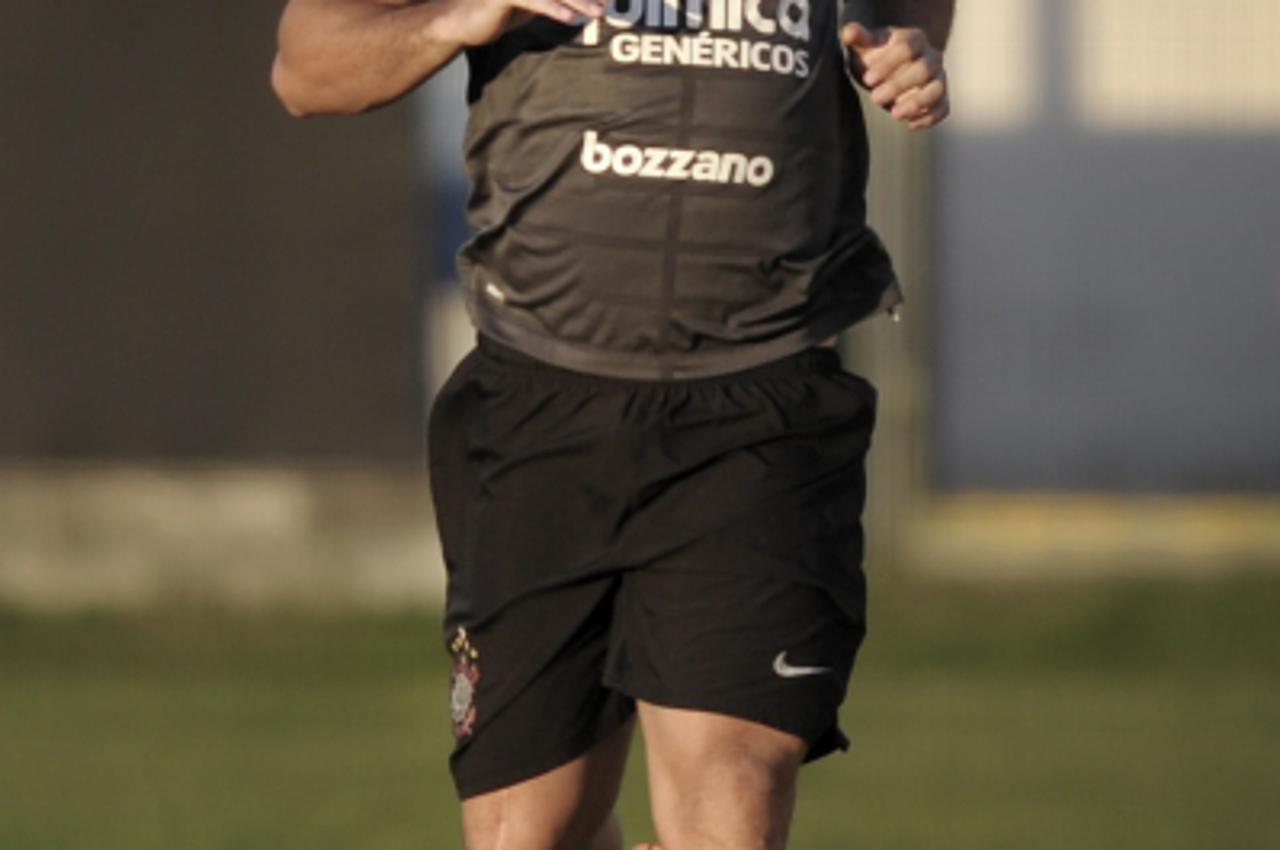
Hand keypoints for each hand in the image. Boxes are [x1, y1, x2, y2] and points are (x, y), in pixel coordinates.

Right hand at [439, 0, 604, 46]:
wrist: (460, 22)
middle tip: (611, 2)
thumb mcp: (530, 5)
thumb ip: (553, 0)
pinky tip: (570, 19)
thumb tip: (583, 5)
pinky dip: (554, 9)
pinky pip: (534, 1)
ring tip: (598, 13)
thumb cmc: (496, 12)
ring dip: (579, 1)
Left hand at [841, 23, 949, 130]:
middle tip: (875, 98)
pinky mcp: (941, 98)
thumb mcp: (866, 46)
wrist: (889, 72)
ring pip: (936, 89)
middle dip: (899, 85)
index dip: (888, 64)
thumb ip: (858, 37)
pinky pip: (943, 108)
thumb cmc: (876, 57)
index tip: (868, 80)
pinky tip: (910, 125)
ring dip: (917, 103)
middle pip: (923, 69)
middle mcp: (932, 57)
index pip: (906, 48)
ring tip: (895, 114)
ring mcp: (939, 78)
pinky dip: (929, 118)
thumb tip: (848, 32)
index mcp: (914, 39)